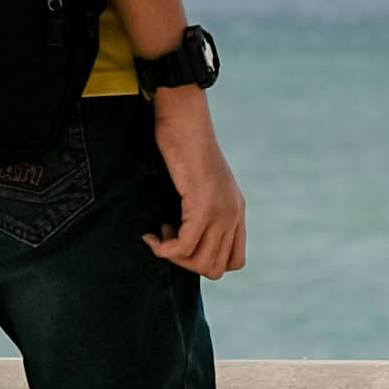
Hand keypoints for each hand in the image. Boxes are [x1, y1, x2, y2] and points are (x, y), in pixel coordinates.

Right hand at [143, 87, 245, 278]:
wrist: (184, 121)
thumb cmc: (184, 146)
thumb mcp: (200, 183)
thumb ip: (203, 208)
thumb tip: (183, 234)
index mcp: (236, 211)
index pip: (233, 261)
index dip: (204, 259)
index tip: (184, 241)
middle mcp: (233, 215)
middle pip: (214, 268)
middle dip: (185, 262)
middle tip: (168, 237)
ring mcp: (221, 213)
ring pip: (199, 262)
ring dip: (173, 255)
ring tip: (161, 231)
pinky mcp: (202, 207)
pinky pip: (183, 246)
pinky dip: (162, 248)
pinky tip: (151, 234)